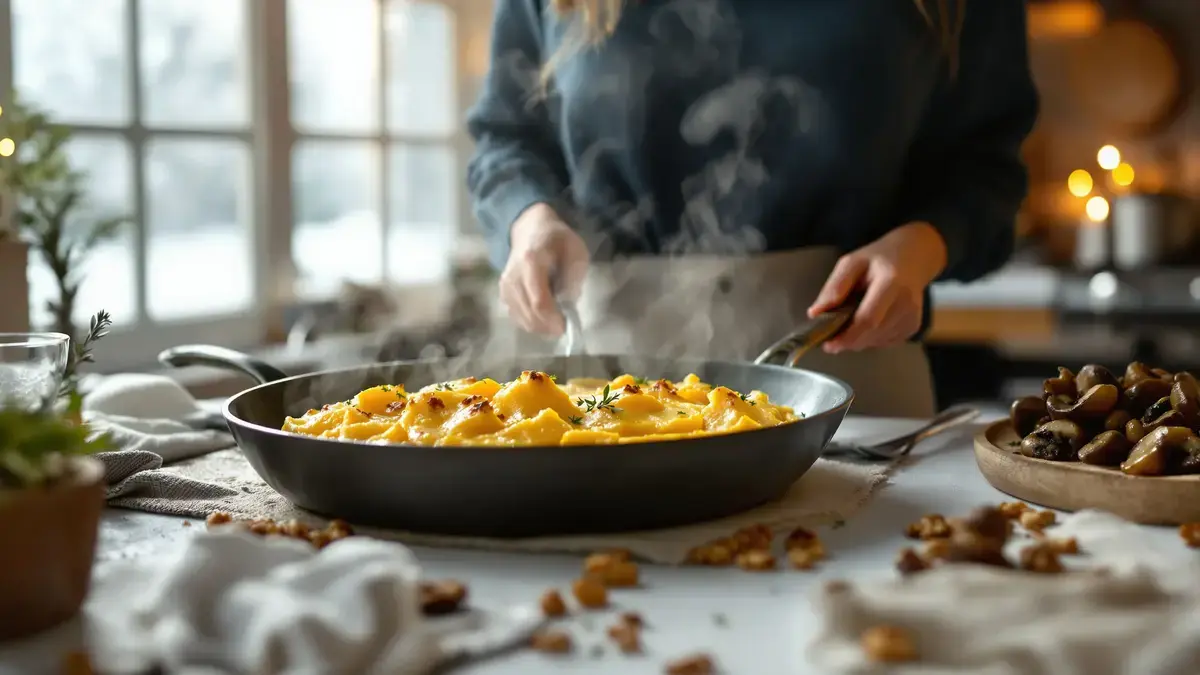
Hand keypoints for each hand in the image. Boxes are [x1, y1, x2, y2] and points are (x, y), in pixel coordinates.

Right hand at [500, 203, 589, 335]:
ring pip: (522, 319)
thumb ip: (573, 279)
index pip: (539, 301)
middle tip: (563, 326)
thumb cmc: (557, 241)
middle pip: (529, 314)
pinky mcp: (503, 294)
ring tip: (555, 319)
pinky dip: (532, 322)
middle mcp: (513, 276)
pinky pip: (517, 317)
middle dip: (548, 327)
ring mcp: (505, 286)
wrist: (530, 230)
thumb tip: (568, 306)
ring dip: (541, 326)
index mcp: (531, 262)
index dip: (552, 319)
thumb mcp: (576, 253)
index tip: (566, 326)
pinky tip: (543, 316)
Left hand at [807, 222, 947, 353]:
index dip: (846, 336)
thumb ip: (835, 287)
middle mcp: (907, 303)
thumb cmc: (879, 259)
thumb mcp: (852, 262)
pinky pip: (882, 341)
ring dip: (857, 338)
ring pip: (875, 341)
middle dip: (847, 340)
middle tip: (831, 335)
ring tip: (852, 317)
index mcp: (892, 283)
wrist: (913, 258)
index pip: (868, 319)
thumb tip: (815, 313)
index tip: (827, 344)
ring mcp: (912, 318)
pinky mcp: (912, 328)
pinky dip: (869, 337)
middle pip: (871, 334)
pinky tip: (868, 319)